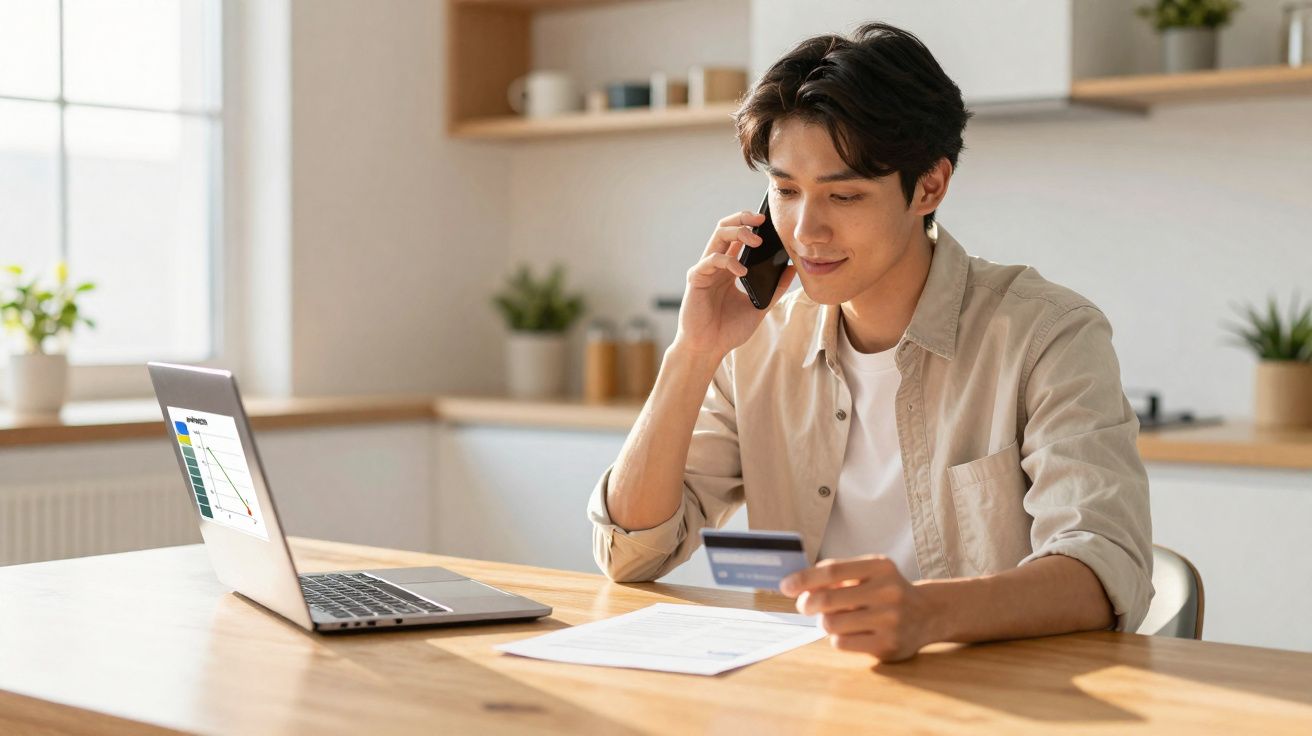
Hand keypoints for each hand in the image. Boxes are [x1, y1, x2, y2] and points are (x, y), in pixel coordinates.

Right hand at [671, 210, 795, 360]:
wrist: (709, 349)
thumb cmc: (729, 330)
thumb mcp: (760, 306)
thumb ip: (775, 288)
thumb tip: (793, 269)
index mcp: (729, 268)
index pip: (738, 236)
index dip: (751, 224)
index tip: (770, 221)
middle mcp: (716, 265)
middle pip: (726, 228)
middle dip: (743, 218)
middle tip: (762, 219)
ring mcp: (705, 270)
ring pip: (718, 236)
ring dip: (738, 232)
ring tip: (757, 241)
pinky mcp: (696, 279)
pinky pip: (711, 261)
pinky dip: (728, 261)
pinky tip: (742, 272)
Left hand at [781, 556, 938, 662]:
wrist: (928, 614)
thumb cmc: (886, 591)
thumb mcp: (868, 573)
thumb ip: (836, 576)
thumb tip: (797, 587)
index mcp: (880, 566)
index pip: (832, 570)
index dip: (804, 579)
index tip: (785, 586)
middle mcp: (888, 591)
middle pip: (827, 599)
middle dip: (806, 603)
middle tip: (803, 606)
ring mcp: (890, 620)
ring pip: (831, 624)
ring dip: (824, 622)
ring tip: (833, 619)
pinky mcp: (888, 645)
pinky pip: (842, 643)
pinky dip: (837, 638)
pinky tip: (849, 633)